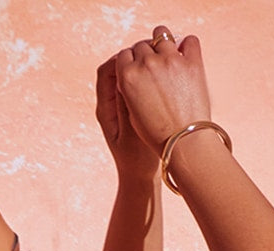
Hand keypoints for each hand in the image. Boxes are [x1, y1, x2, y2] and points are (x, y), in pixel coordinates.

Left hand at [96, 54, 158, 178]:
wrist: (142, 178)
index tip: (138, 55)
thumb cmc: (137, 160)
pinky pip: (143, 85)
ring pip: (133, 75)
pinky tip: (168, 75)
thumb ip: (127, 106)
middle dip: (135, 56)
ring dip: (146, 65)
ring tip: (163, 60)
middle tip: (154, 50)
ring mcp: (125, 106)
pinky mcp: (139, 109)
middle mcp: (112, 104)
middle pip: (119, 68)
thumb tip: (125, 78)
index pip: (106, 72)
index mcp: (105, 109)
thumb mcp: (132, 134)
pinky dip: (153, 77)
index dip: (120, 58)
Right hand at [115, 26, 210, 154]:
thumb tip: (135, 67)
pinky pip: (189, 40)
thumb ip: (129, 87)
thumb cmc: (157, 134)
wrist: (184, 143)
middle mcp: (147, 64)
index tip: (136, 68)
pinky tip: (186, 55)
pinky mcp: (192, 63)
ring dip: (163, 44)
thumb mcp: (133, 112)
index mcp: (128, 77)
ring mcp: (170, 61)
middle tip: (153, 65)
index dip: (130, 61)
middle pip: (142, 45)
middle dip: (146, 54)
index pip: (124, 54)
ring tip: (168, 57)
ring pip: (162, 35)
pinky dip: (187, 45)